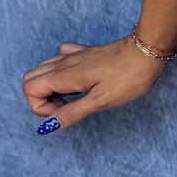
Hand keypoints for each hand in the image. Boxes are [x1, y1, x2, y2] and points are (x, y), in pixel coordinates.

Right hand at [20, 36, 165, 131]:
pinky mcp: (86, 53)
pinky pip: (61, 58)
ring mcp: (74, 56)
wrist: (147, 51)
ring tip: (73, 97)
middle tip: (65, 107)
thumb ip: (71, 113)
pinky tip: (78, 81)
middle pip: (31, 78)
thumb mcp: (100, 101)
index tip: (63, 112)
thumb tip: (48, 126)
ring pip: (44, 68)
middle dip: (40, 97)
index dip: (40, 107)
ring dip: (50, 86)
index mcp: (64, 75)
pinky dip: (61, 72)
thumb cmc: (128, 77)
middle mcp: (64, 62)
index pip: (29, 88)